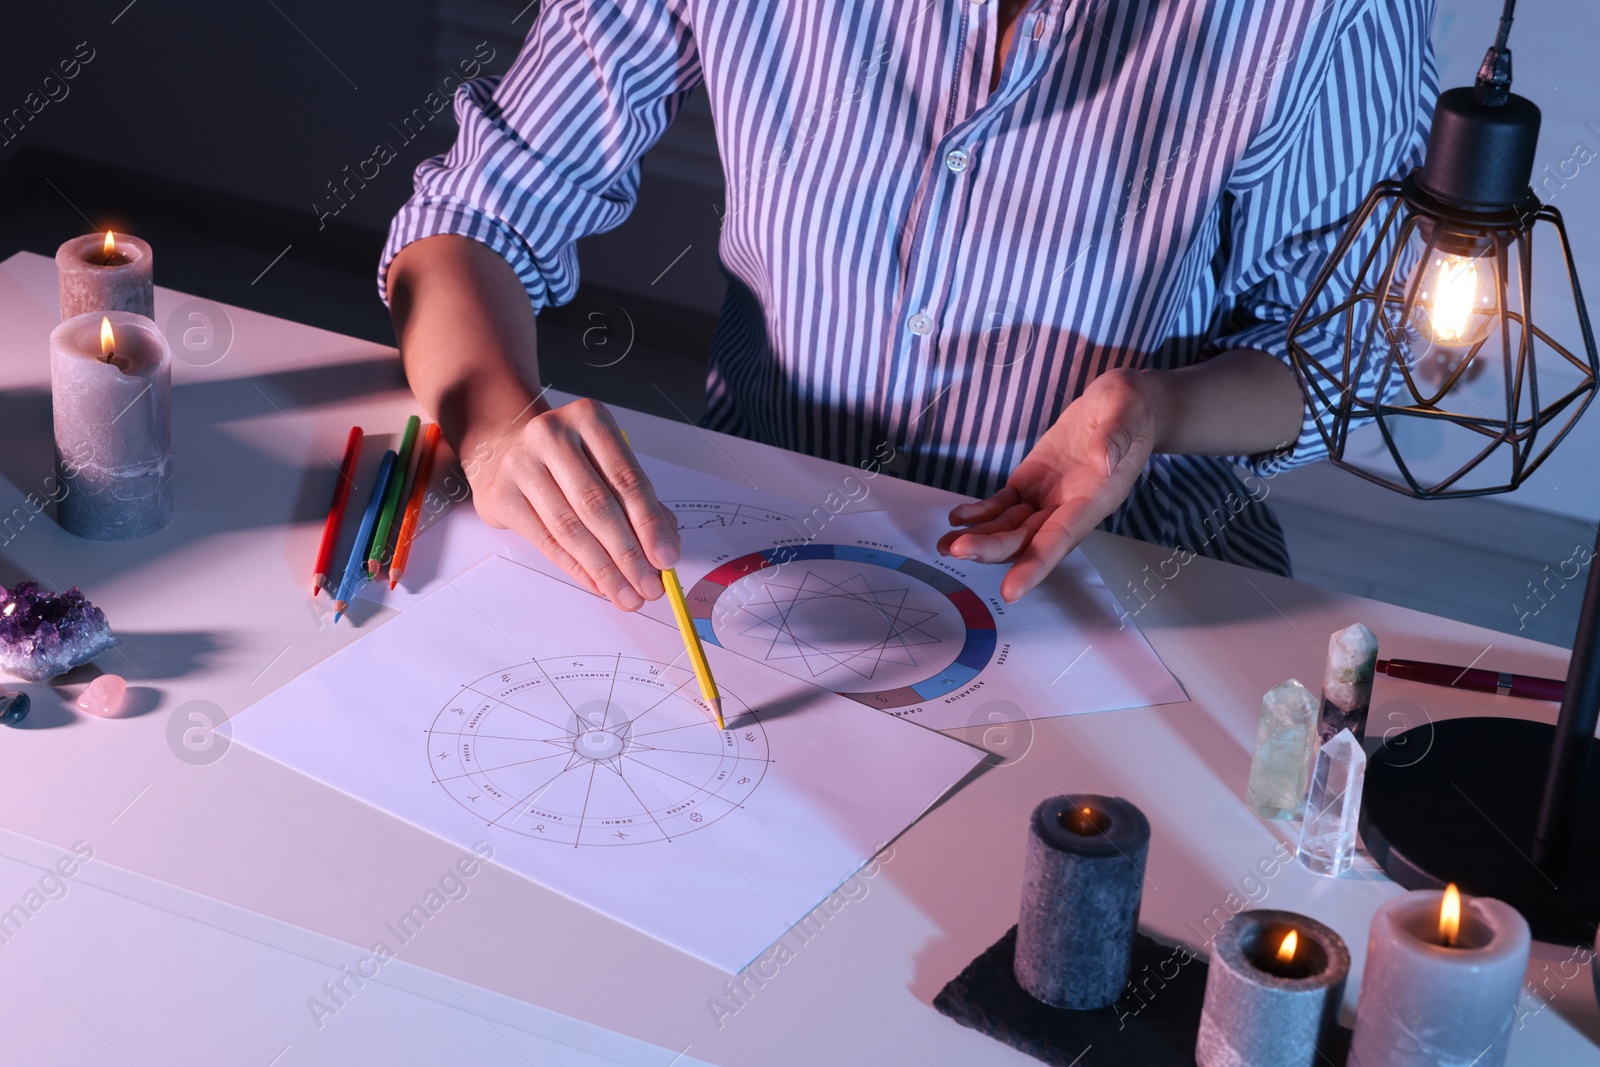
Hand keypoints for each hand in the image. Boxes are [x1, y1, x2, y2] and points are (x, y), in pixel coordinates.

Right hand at [466, 397, 680, 610]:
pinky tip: (597, 584)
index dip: (650, 523)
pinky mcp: (501, 495)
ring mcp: (521, 463)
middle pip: (598, 505)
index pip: (627, 478)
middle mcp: (552, 435)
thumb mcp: (605, 465)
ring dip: (604, 569)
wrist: (502, 449)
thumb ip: (639, 503)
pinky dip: (577, 568)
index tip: (666, 558)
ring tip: (626, 595)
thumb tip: (664, 553)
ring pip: (571, 528)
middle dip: (628, 554)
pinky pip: (547, 541)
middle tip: (649, 587)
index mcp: (589, 419)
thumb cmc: (567, 461)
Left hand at [936, 368, 1164, 601]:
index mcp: (1095, 499)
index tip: (1011, 590)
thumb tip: (1103, 460)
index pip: (1061, 538)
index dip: (1035, 565)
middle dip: (991, 548)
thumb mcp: (1128, 410)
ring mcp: (1047, 498)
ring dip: (978, 538)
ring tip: (944, 545)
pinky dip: (980, 514)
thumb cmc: (1132, 409)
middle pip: (1026, 540)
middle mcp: (1069, 507)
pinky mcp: (1031, 482)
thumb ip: (1115, 435)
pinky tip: (957, 518)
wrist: (1123, 405)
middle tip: (957, 550)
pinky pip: (1002, 506)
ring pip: (1009, 529)